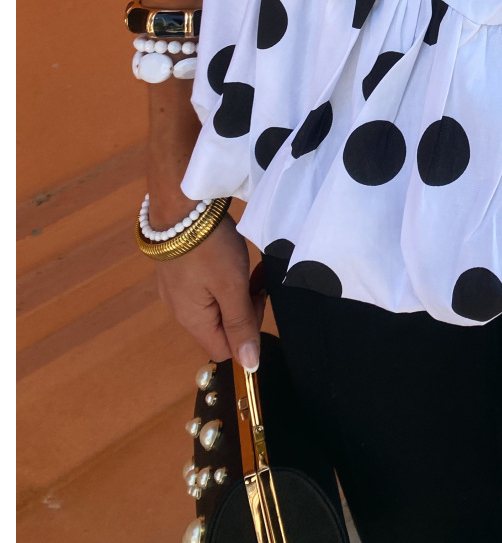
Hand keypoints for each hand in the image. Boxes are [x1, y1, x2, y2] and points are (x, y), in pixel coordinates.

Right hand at [153, 212, 265, 369]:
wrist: (181, 205)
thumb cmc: (209, 248)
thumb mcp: (232, 286)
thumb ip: (241, 324)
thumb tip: (250, 365)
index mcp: (192, 319)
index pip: (224, 349)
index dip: (246, 334)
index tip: (256, 300)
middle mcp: (180, 309)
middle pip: (219, 326)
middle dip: (242, 308)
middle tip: (254, 280)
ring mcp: (176, 288)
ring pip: (214, 304)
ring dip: (234, 291)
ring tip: (245, 266)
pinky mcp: (178, 269)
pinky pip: (204, 286)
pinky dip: (221, 277)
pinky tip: (228, 257)